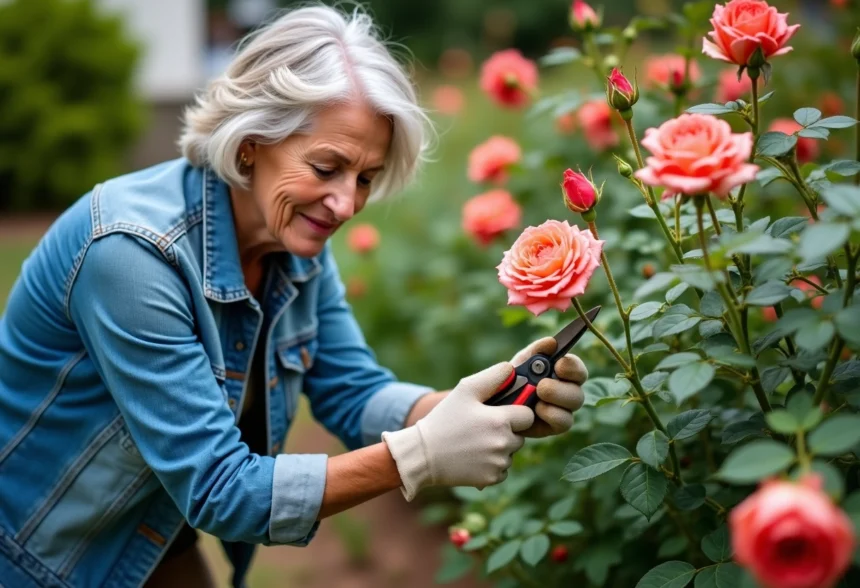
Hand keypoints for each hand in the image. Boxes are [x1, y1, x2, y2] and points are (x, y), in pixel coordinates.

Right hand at [381, 362, 533, 500]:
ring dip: (499, 448)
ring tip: (474, 443)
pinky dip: (492, 465)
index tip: (499, 413)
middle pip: (520, 436)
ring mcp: (499, 464)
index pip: (527, 416)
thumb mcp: (465, 390)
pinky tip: (473, 458)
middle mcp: (504, 444)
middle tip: (481, 428)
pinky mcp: (492, 479)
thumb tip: (512, 369)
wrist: (422, 455)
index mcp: (500, 421)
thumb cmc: (444, 420)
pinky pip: (502, 470)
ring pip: (511, 453)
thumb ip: (493, 376)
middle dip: (507, 431)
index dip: (515, 412)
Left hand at [511, 337, 587, 437]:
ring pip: (575, 404)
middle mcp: (567, 391)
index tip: (559, 365)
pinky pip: (564, 422)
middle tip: (542, 386)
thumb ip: (535, 351)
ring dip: (558, 399)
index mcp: (562, 374)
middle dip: (562, 387)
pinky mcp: (555, 426)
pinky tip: (535, 410)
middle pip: (579, 389)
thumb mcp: (521, 362)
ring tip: (537, 395)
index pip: (578, 369)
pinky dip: (552, 414)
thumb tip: (552, 342)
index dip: (573, 367)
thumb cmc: (512, 380)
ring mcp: (563, 409)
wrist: (496, 404)